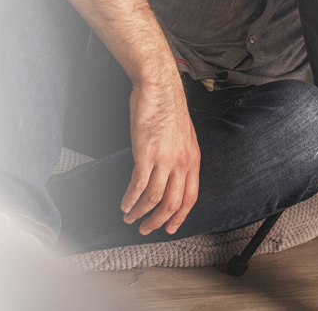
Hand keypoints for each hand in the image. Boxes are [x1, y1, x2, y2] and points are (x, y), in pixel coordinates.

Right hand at [121, 76, 200, 235]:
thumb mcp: (183, 136)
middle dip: (158, 221)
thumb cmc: (168, 107)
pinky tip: (124, 204)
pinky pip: (137, 186)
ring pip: (153, 199)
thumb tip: (171, 176)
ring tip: (129, 217)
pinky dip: (130, 199)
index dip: (179, 216)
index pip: (190, 197)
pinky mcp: (145, 154)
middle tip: (145, 229)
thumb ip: (180, 157)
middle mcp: (182, 162)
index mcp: (193, 159)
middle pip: (172, 203)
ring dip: (139, 212)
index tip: (170, 228)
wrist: (159, 87)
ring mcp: (164, 159)